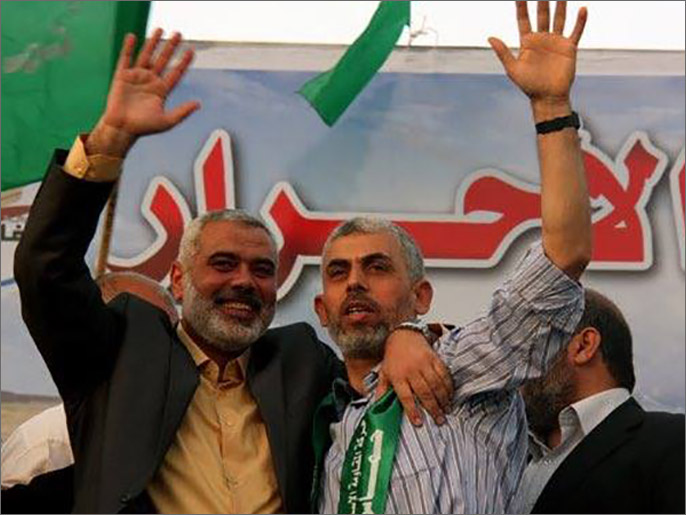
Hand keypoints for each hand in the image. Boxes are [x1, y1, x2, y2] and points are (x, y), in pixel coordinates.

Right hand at [88, 29, 199, 156]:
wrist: (122, 129)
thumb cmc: (144, 127)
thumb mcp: (167, 121)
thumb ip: (183, 112)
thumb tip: (198, 104)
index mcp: (162, 90)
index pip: (176, 73)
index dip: (183, 62)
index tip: (191, 51)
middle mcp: (150, 81)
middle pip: (163, 60)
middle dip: (171, 47)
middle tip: (179, 34)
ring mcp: (136, 77)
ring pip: (147, 56)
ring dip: (153, 43)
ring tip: (160, 29)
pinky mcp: (122, 76)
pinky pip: (126, 58)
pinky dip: (129, 48)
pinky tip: (133, 37)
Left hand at [376, 329, 453, 425]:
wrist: (403, 335)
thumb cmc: (393, 357)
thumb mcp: (384, 372)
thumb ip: (382, 390)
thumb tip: (377, 406)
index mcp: (397, 376)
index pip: (405, 397)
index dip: (412, 411)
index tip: (419, 423)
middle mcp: (411, 370)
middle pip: (424, 393)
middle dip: (433, 409)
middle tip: (440, 420)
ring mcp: (423, 364)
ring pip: (436, 384)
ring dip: (443, 399)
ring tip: (446, 410)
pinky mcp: (433, 358)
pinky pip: (443, 374)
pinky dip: (448, 385)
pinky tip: (450, 394)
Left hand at [488, 2, 587, 110]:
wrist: (547, 98)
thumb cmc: (528, 86)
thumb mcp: (512, 69)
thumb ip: (503, 52)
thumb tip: (490, 37)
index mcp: (527, 42)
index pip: (523, 19)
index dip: (521, 6)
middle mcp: (542, 39)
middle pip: (542, 14)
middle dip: (542, 1)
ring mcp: (556, 42)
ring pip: (559, 18)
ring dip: (560, 5)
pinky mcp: (569, 48)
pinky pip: (576, 31)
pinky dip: (580, 21)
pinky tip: (582, 9)